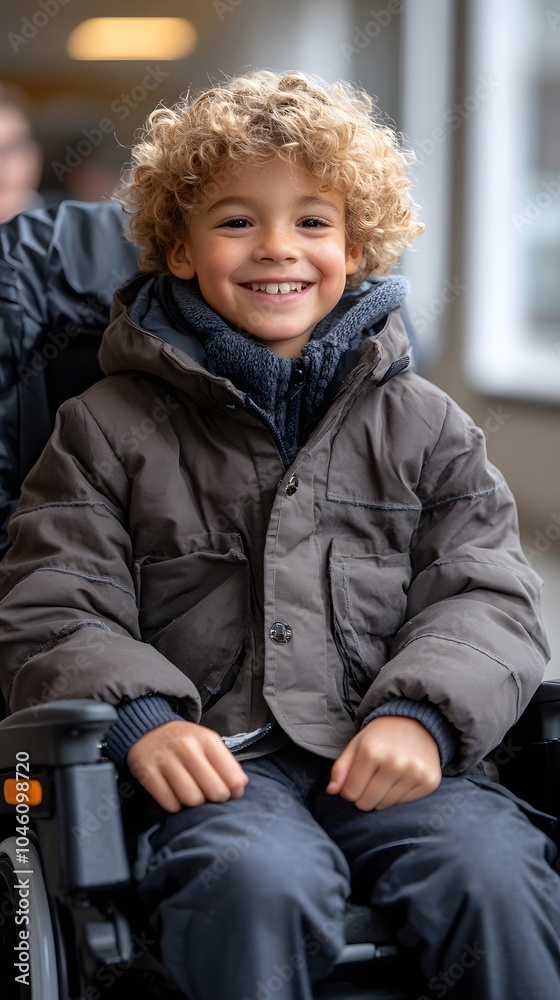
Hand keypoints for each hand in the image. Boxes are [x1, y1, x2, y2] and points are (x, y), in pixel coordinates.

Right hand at [126, 720, 248, 811]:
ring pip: (192, 799)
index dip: (234, 791)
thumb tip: (239, 788)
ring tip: (192, 794)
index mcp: (207, 739)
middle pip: (214, 790)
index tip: (229, 792)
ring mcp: (165, 759)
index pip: (232, 777)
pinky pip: (168, 802)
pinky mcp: (146, 771)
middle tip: (209, 795)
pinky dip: (174, 805)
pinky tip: (175, 796)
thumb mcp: (208, 743)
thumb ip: (226, 764)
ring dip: (194, 803)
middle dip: (216, 799)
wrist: (149, 730)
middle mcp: (186, 747)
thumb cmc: (185, 741)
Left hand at [327, 716, 441, 810]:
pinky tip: (401, 779)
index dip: (349, 790)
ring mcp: (414, 773)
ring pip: (385, 805)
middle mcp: (394, 763)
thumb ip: (341, 768)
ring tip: (386, 778)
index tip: (356, 780)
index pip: (350, 792)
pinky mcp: (429, 781)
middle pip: (367, 802)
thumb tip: (331, 791)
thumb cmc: (382, 736)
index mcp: (372, 751)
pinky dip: (398, 796)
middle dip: (363, 796)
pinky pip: (404, 803)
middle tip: (370, 781)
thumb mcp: (356, 744)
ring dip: (381, 797)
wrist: (417, 722)